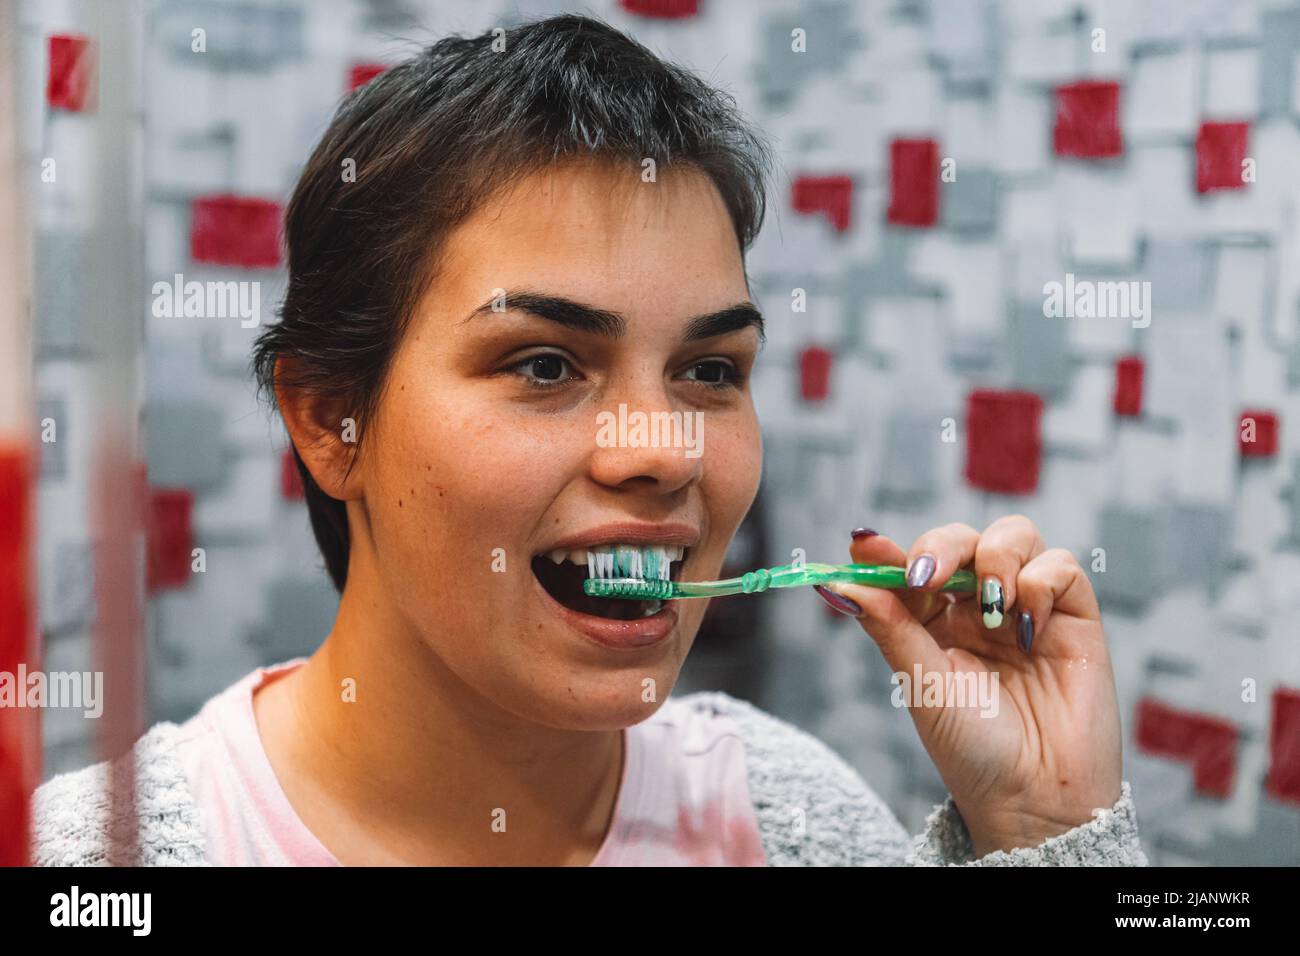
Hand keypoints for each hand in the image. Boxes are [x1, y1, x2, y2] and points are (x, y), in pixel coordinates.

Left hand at [819, 517, 1122, 856]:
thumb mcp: (921, 685)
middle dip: (942, 546)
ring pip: (1014, 536)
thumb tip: (836, 582)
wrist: (1035, 798)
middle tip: (928, 576)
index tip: (866, 546)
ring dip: (996, 557)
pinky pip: (1061, 566)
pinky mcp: (1075, 617)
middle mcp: (979, 608)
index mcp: (934, 621)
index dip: (890, 550)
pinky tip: (1026, 628)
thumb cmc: (972, 750)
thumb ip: (888, 626)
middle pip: (961, 540)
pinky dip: (1039, 582)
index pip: (913, 564)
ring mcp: (1027, 608)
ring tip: (992, 607)